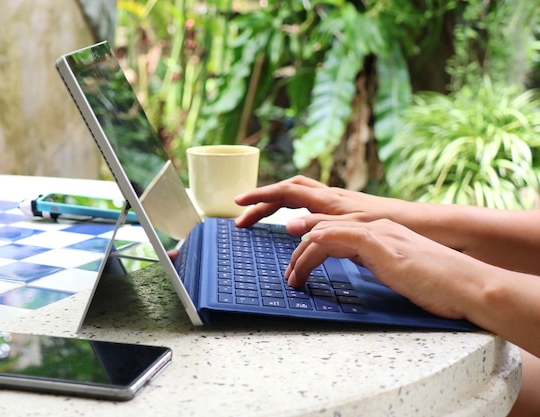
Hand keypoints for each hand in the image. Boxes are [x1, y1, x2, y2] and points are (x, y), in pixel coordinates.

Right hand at [234, 175, 406, 227]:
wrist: (429, 226)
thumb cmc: (397, 226)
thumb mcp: (356, 230)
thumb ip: (322, 227)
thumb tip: (287, 226)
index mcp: (330, 200)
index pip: (285, 192)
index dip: (259, 198)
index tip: (238, 205)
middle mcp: (332, 198)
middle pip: (288, 191)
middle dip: (262, 202)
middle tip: (243, 219)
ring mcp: (341, 204)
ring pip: (300, 196)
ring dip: (278, 204)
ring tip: (263, 218)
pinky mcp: (349, 213)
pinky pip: (313, 206)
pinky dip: (296, 212)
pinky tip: (298, 225)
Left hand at [285, 216, 486, 320]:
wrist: (467, 284)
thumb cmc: (438, 284)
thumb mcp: (399, 272)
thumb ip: (378, 265)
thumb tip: (362, 270)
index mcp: (379, 234)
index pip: (335, 233)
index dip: (311, 248)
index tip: (297, 266)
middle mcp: (375, 227)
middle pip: (323, 230)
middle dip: (298, 252)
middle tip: (288, 276)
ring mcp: (377, 232)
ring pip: (324, 233)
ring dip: (301, 255)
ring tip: (291, 278)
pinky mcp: (379, 243)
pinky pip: (340, 235)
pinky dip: (318, 239)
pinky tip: (305, 248)